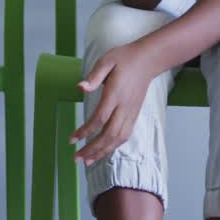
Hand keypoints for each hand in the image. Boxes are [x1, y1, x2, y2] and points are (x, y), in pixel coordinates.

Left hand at [70, 41, 159, 165]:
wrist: (148, 60)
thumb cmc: (125, 59)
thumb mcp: (106, 61)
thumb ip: (94, 77)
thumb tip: (80, 88)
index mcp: (115, 94)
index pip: (99, 119)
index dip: (85, 132)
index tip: (72, 139)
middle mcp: (124, 107)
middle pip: (109, 134)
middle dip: (92, 149)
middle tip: (76, 158)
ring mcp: (131, 112)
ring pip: (118, 138)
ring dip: (103, 152)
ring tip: (88, 160)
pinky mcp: (134, 114)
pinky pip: (125, 135)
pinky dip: (113, 146)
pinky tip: (103, 151)